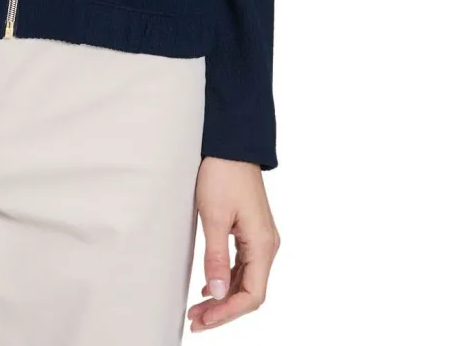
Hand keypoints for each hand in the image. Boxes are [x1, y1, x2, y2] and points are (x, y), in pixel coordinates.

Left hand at [186, 156, 279, 331]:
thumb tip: (218, 294)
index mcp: (263, 244)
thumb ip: (216, 257)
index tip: (203, 319)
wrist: (231, 142)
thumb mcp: (214, 216)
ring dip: (224, 297)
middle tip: (195, 320)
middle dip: (223, 310)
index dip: (228, 313)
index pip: (252, 295)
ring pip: (246, 280)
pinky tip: (210, 287)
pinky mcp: (251, 230)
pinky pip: (243, 265)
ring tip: (198, 309)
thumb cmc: (223, 173)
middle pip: (249, 291)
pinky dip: (227, 279)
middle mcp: (267, 245)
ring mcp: (260, 238)